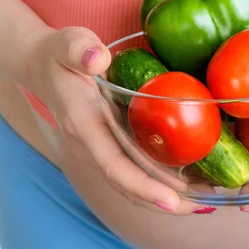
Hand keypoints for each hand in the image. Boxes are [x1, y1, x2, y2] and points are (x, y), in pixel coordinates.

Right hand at [29, 26, 202, 214]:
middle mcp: (93, 144)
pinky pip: (136, 167)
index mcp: (85, 126)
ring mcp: (102, 146)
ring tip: (205, 198)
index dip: (144, 187)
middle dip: (165, 200)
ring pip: (134, 181)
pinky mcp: (111, 142)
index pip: (114, 166)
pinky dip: (161, 178)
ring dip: (167, 194)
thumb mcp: (68, 43)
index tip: (173, 201)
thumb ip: (80, 49)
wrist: (43, 66)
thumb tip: (98, 58)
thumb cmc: (59, 54)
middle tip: (204, 205)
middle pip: (129, 184)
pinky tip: (191, 177)